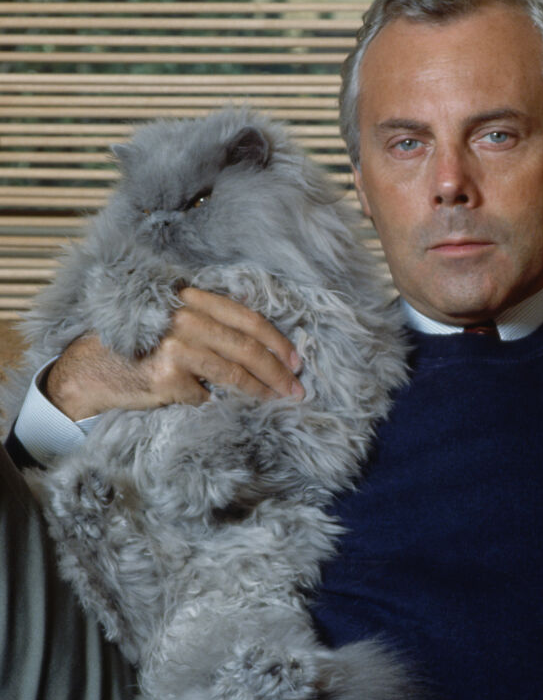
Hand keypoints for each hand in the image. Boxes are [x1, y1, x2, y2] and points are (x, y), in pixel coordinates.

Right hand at [45, 287, 304, 420]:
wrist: (90, 367)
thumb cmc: (138, 344)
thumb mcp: (174, 320)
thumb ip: (210, 323)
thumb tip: (263, 347)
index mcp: (190, 298)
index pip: (246, 318)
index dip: (276, 340)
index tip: (296, 360)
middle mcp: (184, 318)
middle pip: (245, 346)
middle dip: (276, 370)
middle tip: (296, 388)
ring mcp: (175, 346)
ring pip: (232, 373)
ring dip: (259, 389)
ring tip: (275, 399)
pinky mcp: (166, 376)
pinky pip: (202, 395)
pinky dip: (207, 400)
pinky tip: (203, 401)